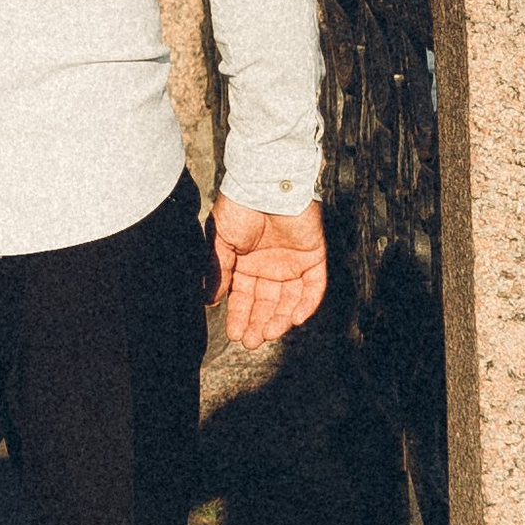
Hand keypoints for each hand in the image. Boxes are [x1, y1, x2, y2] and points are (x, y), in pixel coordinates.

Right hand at [208, 195, 327, 350]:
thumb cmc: (240, 206)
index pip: (243, 297)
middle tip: (250, 341)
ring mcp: (293, 262)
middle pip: (266, 303)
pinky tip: (295, 319)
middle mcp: (269, 266)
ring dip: (280, 318)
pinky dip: (307, 304)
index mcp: (246, 262)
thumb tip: (210, 300)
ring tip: (268, 333)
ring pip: (289, 300)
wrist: (266, 182)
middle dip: (257, 323)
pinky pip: (314, 286)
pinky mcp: (313, 256)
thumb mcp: (220, 240)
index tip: (233, 334)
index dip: (239, 316)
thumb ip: (217, 270)